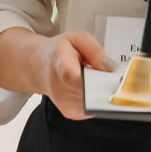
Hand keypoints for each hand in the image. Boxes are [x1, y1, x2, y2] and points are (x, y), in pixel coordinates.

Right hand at [0, 28, 117, 120]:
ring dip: (101, 92)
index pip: (74, 77)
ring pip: (95, 102)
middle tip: (107, 74)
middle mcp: (59, 87)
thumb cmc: (58, 52)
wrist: (39, 66)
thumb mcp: (77, 39)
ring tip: (92, 78)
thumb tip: (111, 68)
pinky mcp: (71, 113)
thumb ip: (95, 50)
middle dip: (105, 85)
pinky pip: (94, 108)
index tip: (111, 77)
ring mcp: (64, 103)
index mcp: (59, 64)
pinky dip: (96, 98)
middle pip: (91, 92)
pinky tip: (89, 88)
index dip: (95, 79)